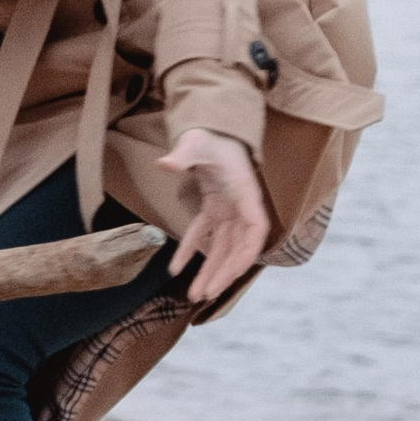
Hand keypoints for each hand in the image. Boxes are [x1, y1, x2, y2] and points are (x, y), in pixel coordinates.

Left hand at [158, 128, 271, 304]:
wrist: (213, 125)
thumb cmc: (211, 133)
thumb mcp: (198, 141)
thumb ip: (184, 153)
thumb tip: (165, 163)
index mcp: (245, 192)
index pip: (255, 230)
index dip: (247, 253)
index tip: (235, 272)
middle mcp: (240, 205)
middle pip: (236, 246)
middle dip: (223, 272)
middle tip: (205, 295)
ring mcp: (228, 209)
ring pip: (221, 246)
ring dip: (209, 270)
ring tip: (194, 294)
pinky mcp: (214, 208)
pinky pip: (203, 234)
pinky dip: (190, 250)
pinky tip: (175, 268)